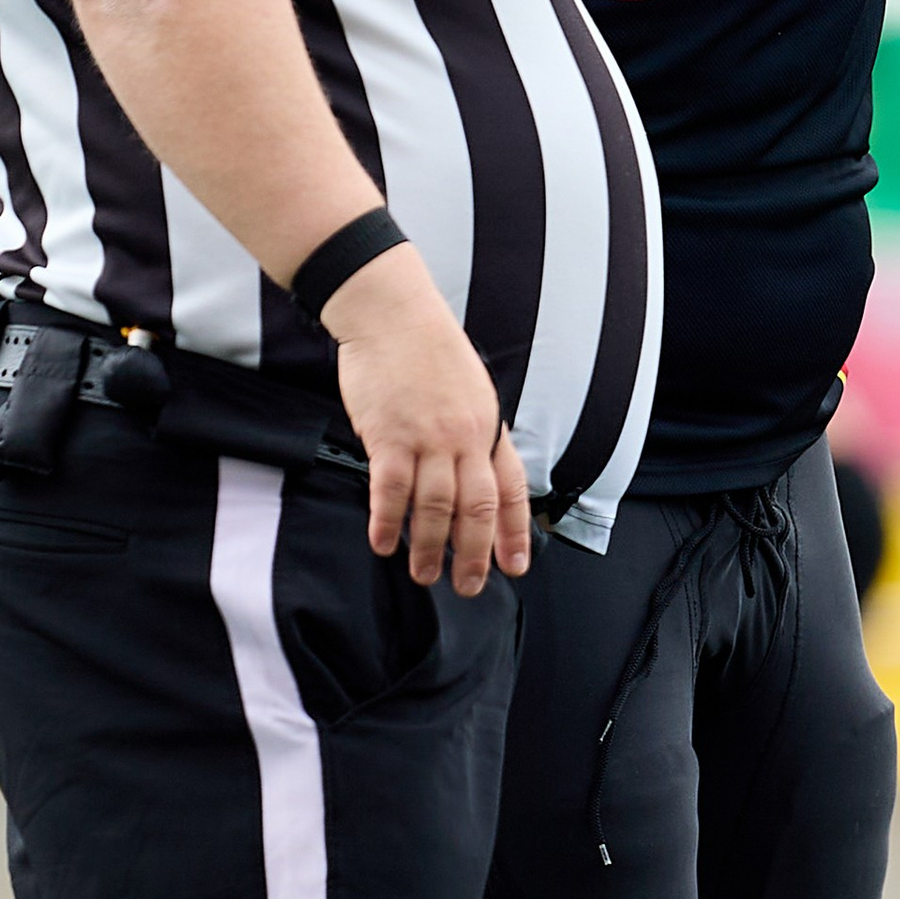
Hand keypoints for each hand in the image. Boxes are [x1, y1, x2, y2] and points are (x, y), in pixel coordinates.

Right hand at [326, 243, 530, 595]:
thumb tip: (474, 472)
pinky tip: (384, 543)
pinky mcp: (390, 436)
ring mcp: (428, 438)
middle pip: (477, 510)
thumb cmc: (428, 349)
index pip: (511, 490)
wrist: (393, 312)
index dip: (515, 532)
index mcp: (489, 427)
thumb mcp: (471, 390)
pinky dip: (388, 522)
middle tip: (467, 586)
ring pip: (436, 508)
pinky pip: (391, 490)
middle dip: (475, 555)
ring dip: (430, 548)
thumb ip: (474, 433)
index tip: (515, 565)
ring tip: (424, 574)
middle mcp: (465, 438)